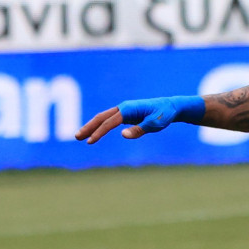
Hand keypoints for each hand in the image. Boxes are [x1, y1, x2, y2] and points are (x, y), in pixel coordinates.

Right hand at [75, 95, 205, 142]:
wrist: (171, 107)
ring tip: (80, 136)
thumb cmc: (164, 115)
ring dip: (91, 126)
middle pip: (101, 117)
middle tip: (77, 137)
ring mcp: (123, 111)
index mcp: (129, 109)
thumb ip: (139, 130)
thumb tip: (123, 135)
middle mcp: (124, 108)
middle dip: (89, 127)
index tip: (90, 141)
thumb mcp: (155, 124)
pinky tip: (94, 133)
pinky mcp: (125, 114)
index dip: (99, 132)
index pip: (110, 122)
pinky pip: (109, 120)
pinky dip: (99, 126)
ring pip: (103, 118)